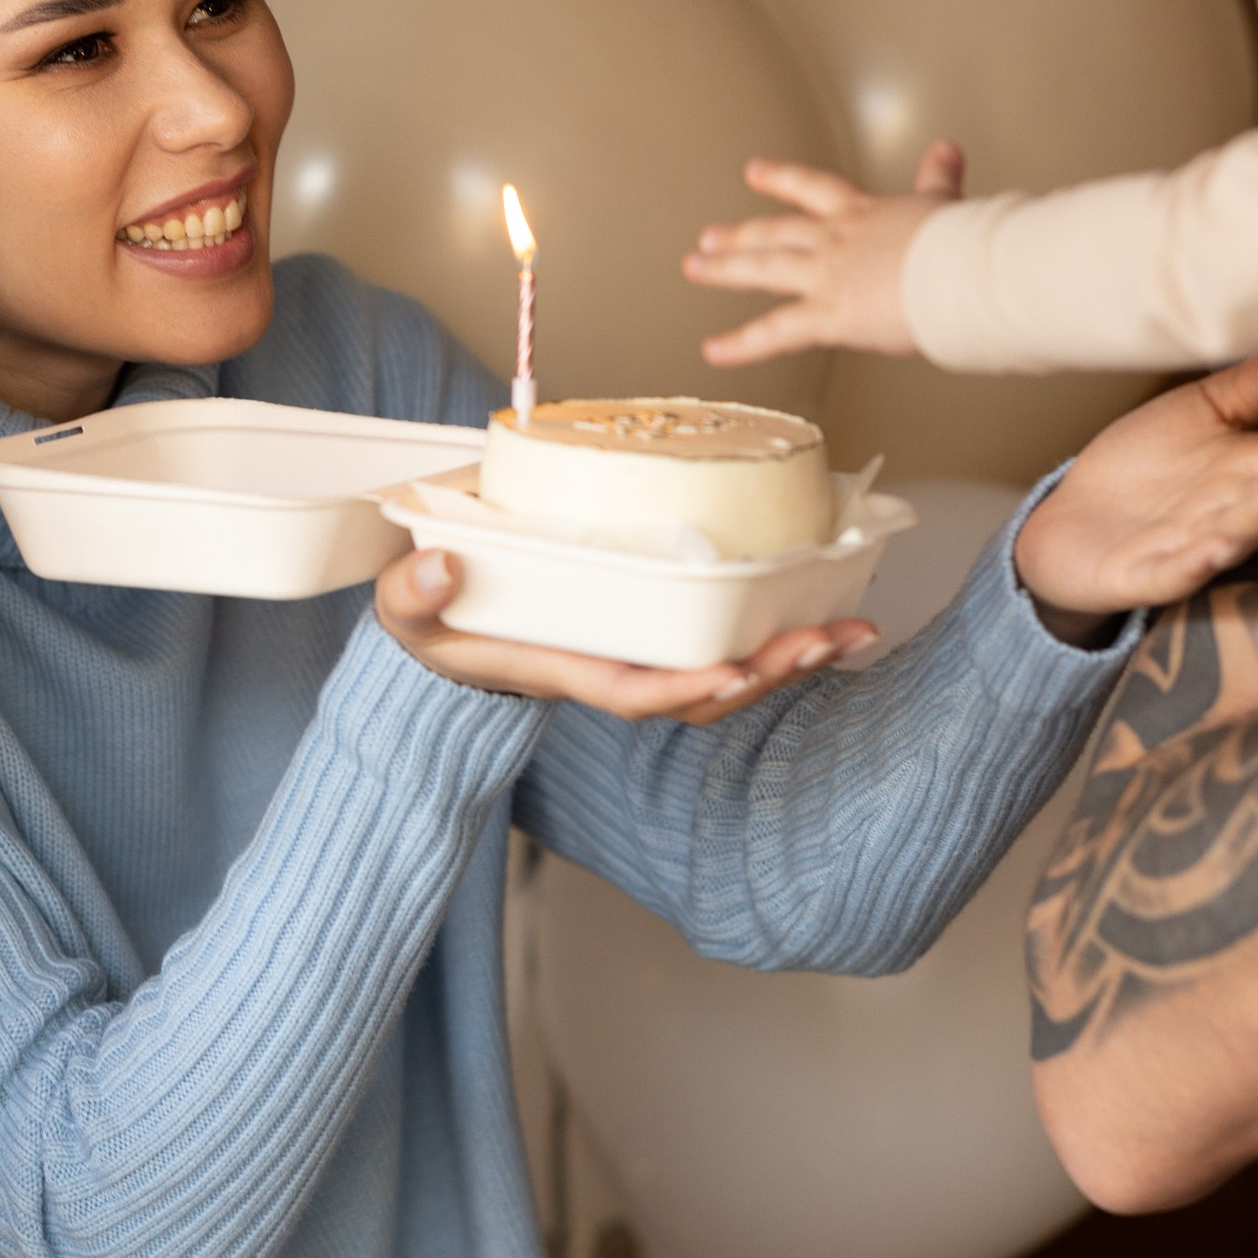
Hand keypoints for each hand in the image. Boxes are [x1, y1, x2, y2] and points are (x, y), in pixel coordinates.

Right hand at [376, 544, 874, 728]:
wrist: (444, 621)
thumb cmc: (431, 617)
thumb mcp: (406, 608)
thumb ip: (412, 591)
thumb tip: (441, 566)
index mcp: (564, 667)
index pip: (632, 690)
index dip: (684, 688)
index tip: (730, 673)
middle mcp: (614, 667)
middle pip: (703, 691)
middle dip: (767, 672)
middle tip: (827, 639)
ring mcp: (641, 651)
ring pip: (727, 667)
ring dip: (791, 654)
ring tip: (851, 627)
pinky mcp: (659, 628)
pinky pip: (727, 638)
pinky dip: (778, 627)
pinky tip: (827, 602)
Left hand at [682, 144, 964, 365]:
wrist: (962, 271)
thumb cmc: (960, 244)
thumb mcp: (943, 202)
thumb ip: (937, 178)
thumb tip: (946, 149)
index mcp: (864, 214)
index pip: (814, 190)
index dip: (782, 179)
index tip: (754, 172)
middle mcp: (836, 241)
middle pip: (776, 233)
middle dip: (740, 235)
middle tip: (708, 237)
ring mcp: (827, 276)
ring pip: (763, 269)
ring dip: (725, 269)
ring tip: (695, 267)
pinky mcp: (829, 316)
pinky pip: (775, 333)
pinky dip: (741, 344)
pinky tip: (713, 350)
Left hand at [1013, 333, 1257, 626]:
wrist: (1070, 523)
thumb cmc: (1144, 465)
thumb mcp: (1203, 411)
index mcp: (1255, 469)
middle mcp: (1239, 510)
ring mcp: (1200, 545)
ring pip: (1247, 529)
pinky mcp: (1154, 576)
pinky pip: (1180, 570)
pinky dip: (1199, 560)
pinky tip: (1218, 546)